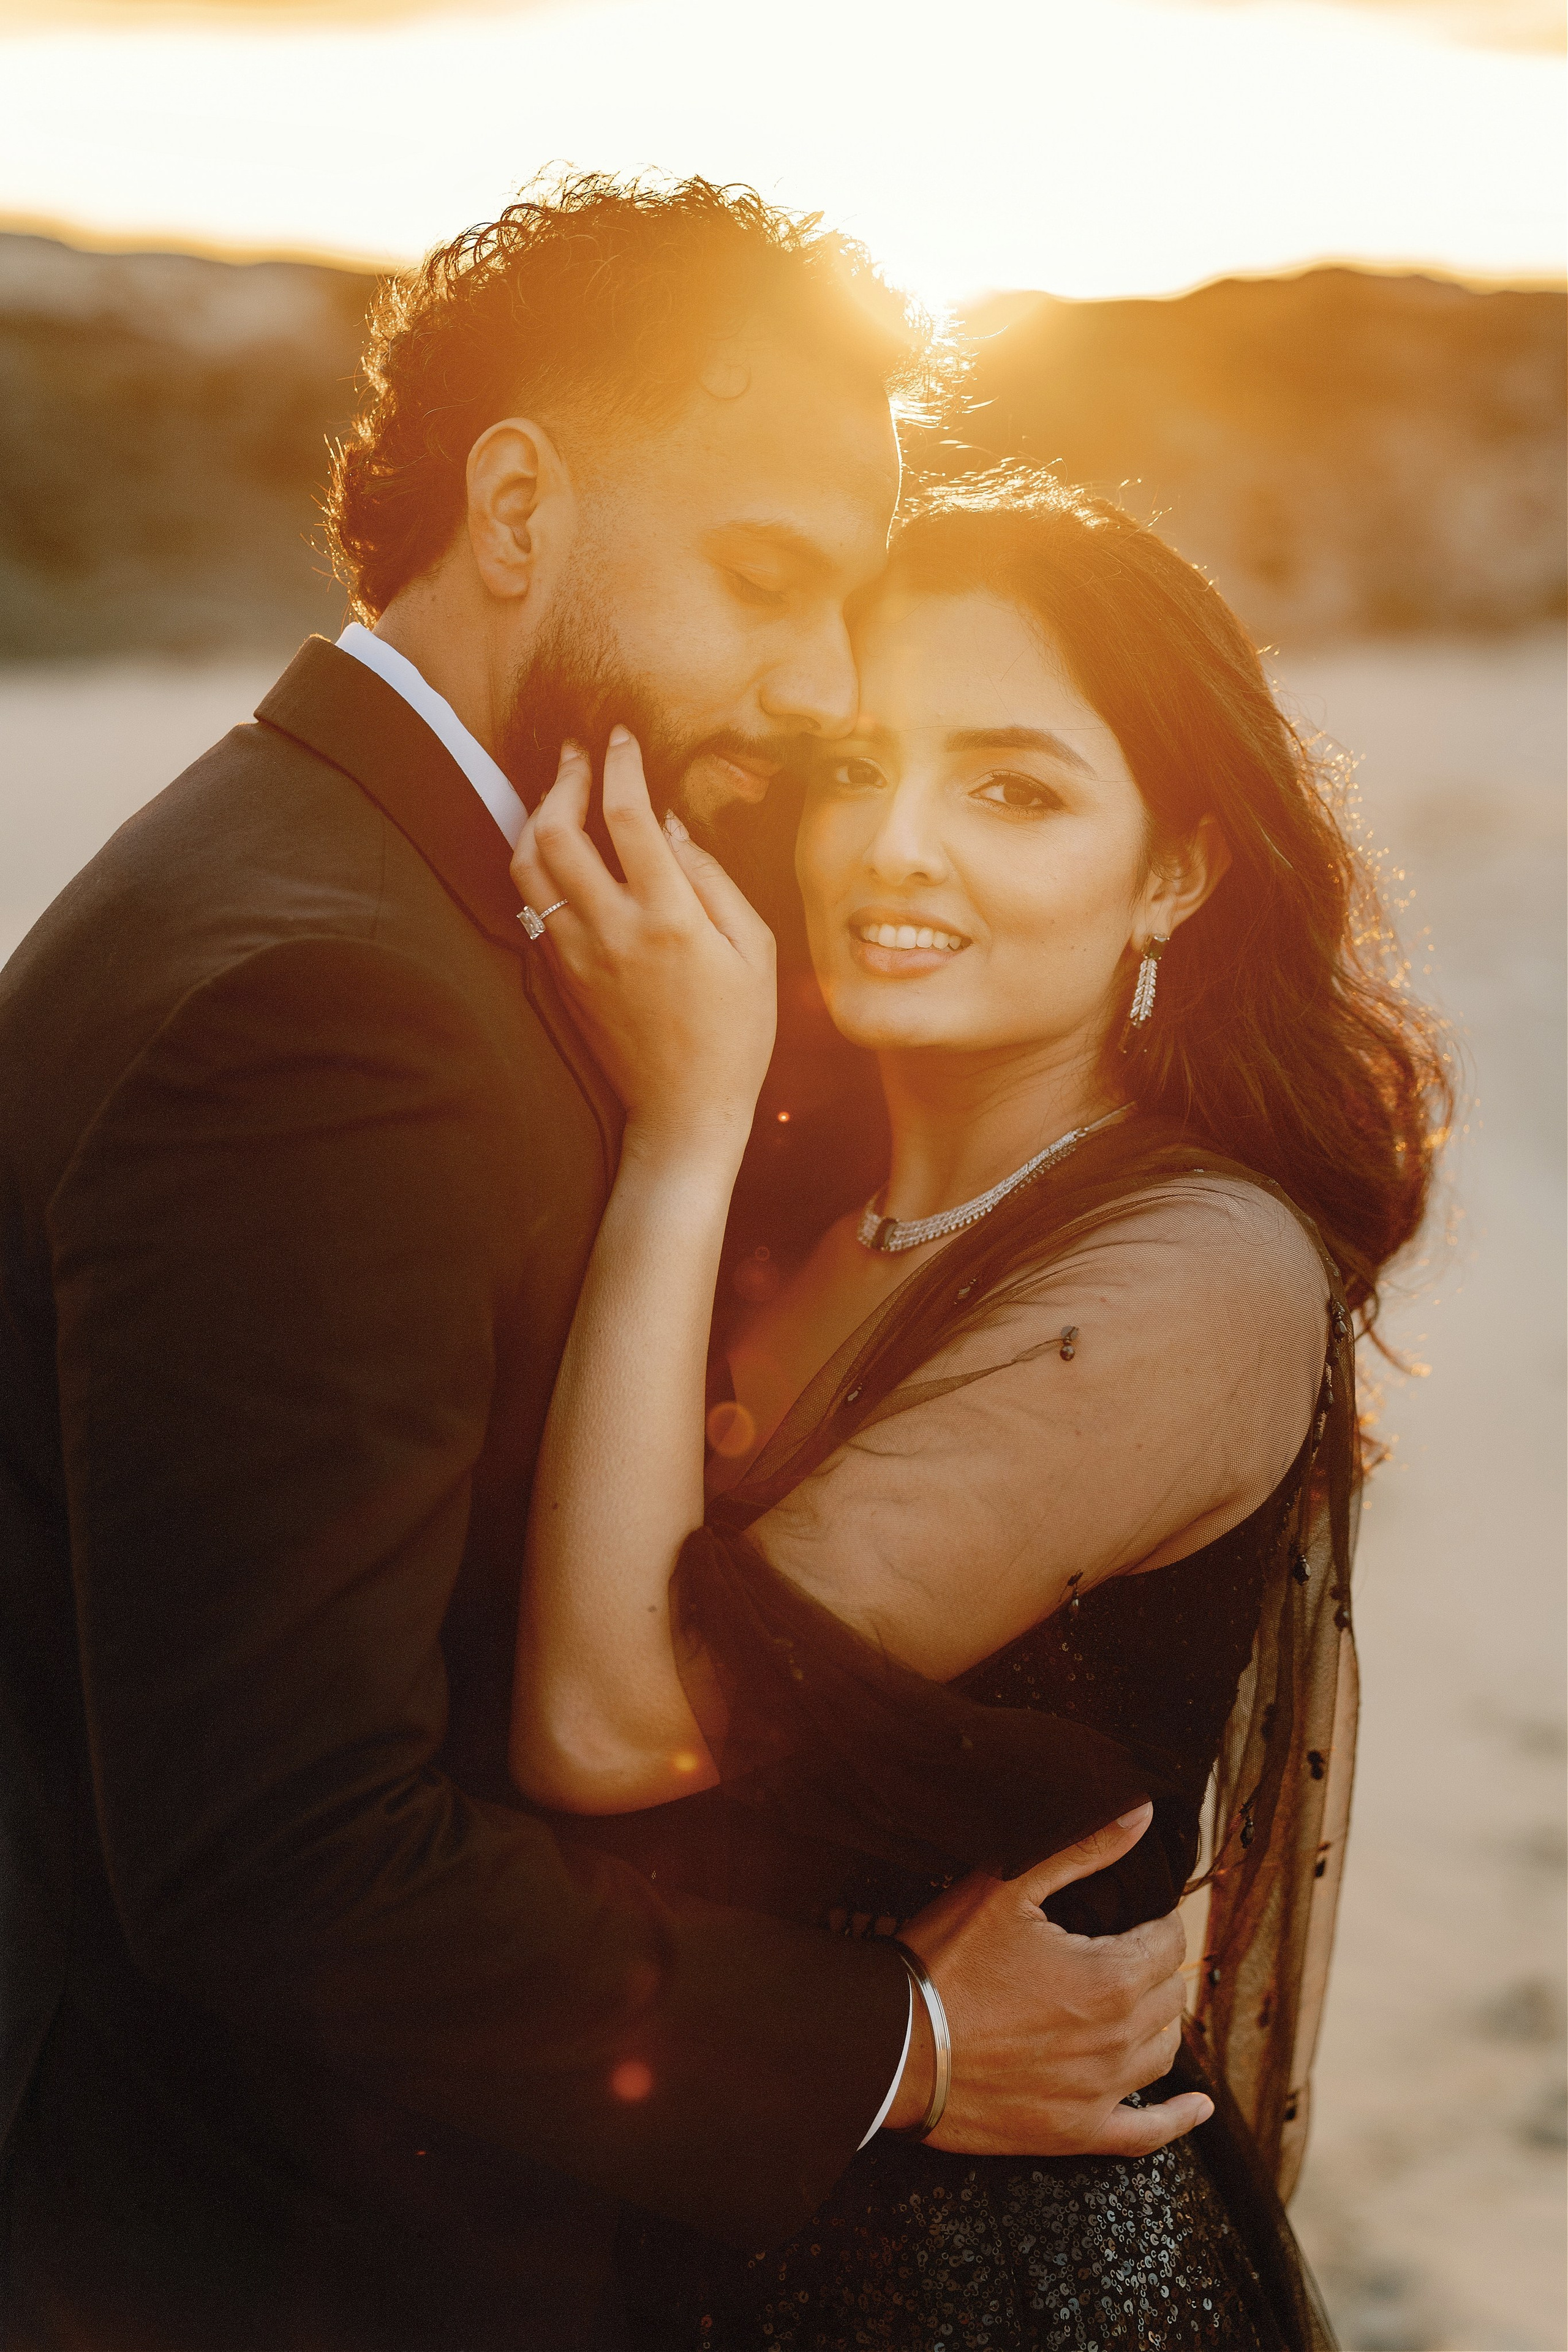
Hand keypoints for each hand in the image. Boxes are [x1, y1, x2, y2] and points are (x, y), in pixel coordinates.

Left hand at [511, 733, 776, 1162]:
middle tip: (576, 753)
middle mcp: (612, 930)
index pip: (627, 815)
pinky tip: (556, 848)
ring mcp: (577, 955)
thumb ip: (713, 879)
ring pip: (527, 866)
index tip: (620, 736)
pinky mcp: (560, 975)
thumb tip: (672, 822)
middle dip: (563, 778)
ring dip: (535, 818)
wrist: (685, 1111)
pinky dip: (535, 864)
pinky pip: (531, 904)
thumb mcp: (753, 950)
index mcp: (670, 918)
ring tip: (559, 794)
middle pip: (556, 831)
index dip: (619, 763)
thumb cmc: (736, 1033)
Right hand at [890, 1804, 1210, 2157]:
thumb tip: (1140, 1814)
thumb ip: (1082, 1849)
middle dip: (1154, 1966)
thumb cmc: (944, 1961)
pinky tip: (1196, 2111)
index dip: (1157, 1920)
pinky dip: (1178, 2121)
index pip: (1168, 1941)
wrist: (890, 2044)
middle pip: (1169, 1996)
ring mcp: (1097, 2093)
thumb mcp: (1007, 1887)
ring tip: (1137, 2001)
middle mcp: (1116, 2041)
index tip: (1139, 1913)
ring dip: (1156, 2022)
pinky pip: (1145, 2134)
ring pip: (1163, 2053)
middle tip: (1125, 1949)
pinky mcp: (1073, 2132)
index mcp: (1110, 1978)